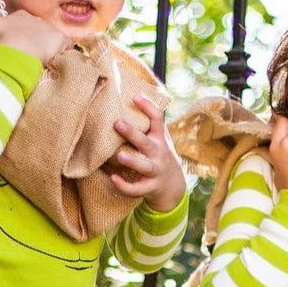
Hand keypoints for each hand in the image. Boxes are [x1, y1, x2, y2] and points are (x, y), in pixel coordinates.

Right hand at [0, 0, 66, 65]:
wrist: (17, 51)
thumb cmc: (3, 39)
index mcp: (22, 14)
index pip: (25, 22)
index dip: (23, 33)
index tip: (20, 43)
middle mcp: (36, 19)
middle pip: (39, 29)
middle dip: (37, 38)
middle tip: (32, 52)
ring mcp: (49, 28)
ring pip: (52, 35)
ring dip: (50, 43)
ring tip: (45, 55)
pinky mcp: (59, 39)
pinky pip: (67, 41)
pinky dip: (67, 46)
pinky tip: (64, 52)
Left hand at [111, 97, 186, 212]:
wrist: (174, 186)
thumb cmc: (159, 156)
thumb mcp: (159, 139)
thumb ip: (147, 125)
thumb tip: (126, 98)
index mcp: (159, 138)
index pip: (157, 119)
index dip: (148, 107)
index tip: (135, 97)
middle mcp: (159, 153)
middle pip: (146, 142)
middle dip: (132, 133)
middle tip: (117, 123)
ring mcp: (156, 171)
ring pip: (144, 166)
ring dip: (132, 160)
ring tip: (120, 155)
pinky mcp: (151, 187)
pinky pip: (138, 189)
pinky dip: (125, 186)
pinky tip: (113, 179)